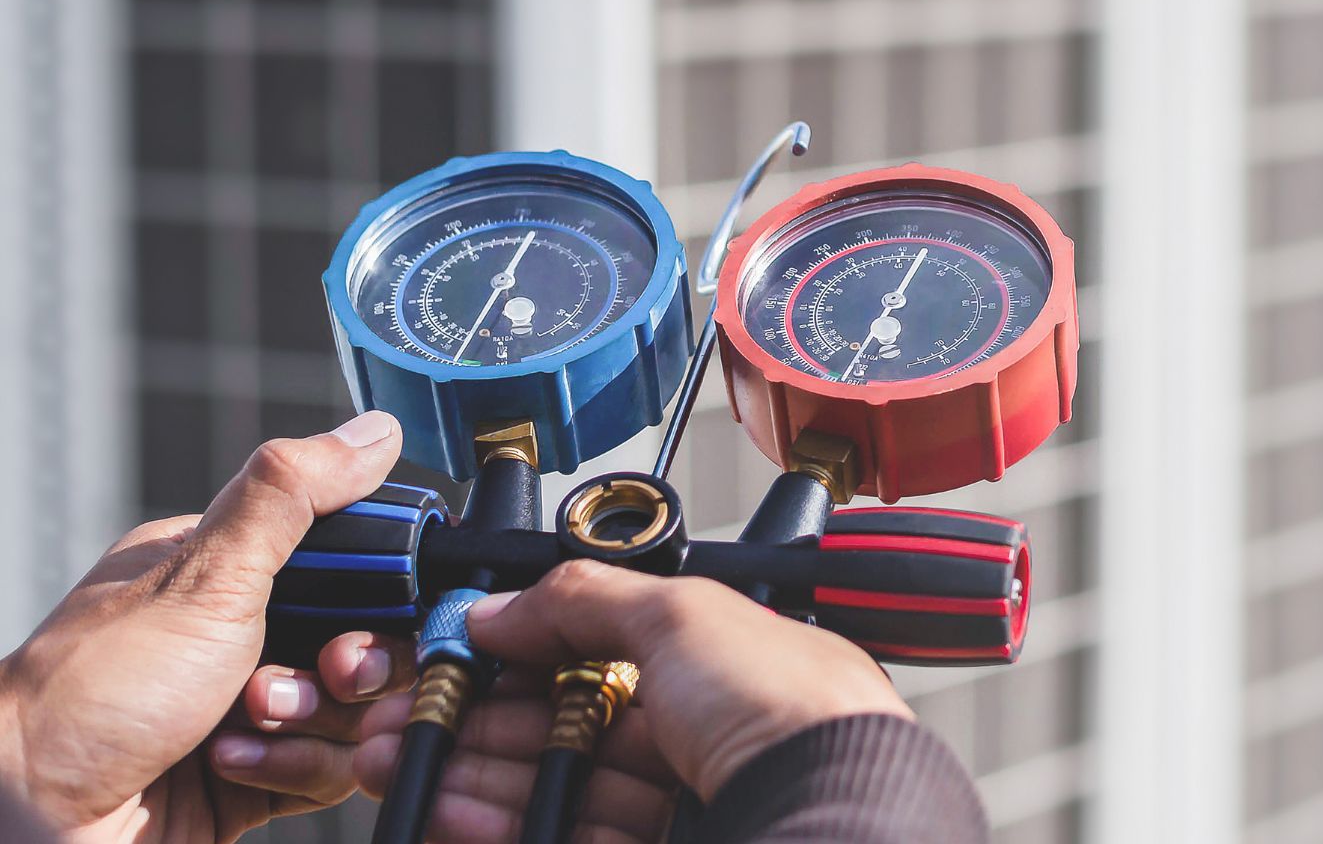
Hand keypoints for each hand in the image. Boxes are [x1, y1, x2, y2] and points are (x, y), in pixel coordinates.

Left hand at [0, 411, 415, 841]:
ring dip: (312, 724)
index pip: (354, 563)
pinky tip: (232, 766)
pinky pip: (331, 769)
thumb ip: (294, 496)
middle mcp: (245, 635)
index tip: (370, 613)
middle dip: (350, 668)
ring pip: (357, 711)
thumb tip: (373, 432)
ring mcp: (253, 708)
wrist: (32, 818)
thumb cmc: (94, 693)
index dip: (381, 592)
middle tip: (324, 674)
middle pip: (368, 641)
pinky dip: (293, 770)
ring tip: (248, 726)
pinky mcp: (259, 776)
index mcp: (230, 570)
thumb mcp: (206, 576)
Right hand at [355, 563, 911, 840]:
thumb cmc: (795, 712)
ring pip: (559, 787)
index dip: (525, 652)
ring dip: (471, 772)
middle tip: (405, 715)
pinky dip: (503, 822)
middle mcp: (708, 737)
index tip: (457, 654)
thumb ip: (587, 599)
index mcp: (727, 666)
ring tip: (396, 760)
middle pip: (570, 725)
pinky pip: (567, 835)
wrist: (829, 816)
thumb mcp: (684, 614)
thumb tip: (507, 603)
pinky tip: (448, 808)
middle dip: (477, 718)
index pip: (605, 652)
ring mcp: (685, 804)